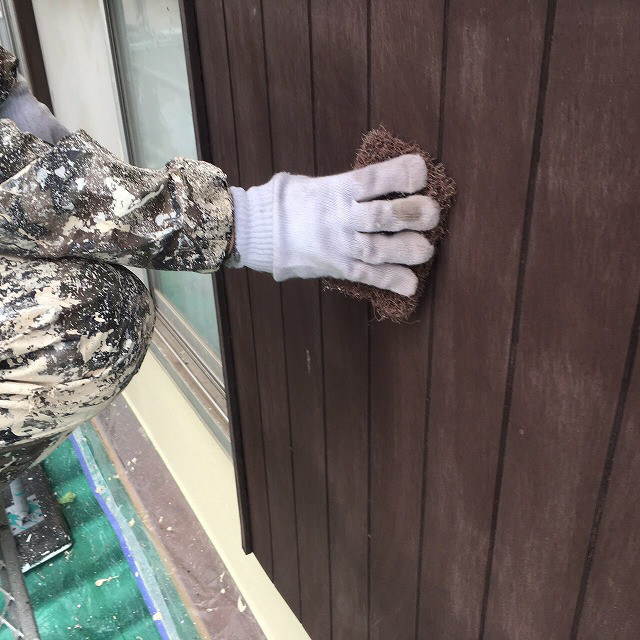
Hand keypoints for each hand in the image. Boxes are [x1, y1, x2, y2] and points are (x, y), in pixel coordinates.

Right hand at [228, 154, 439, 296]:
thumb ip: (343, 184)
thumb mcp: (313, 183)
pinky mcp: (336, 267)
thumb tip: (375, 182)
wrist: (257, 233)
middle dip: (410, 214)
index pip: (371, 179)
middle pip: (380, 216)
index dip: (399, 174)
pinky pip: (365, 276)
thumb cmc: (286, 203)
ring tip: (425, 251)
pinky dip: (389, 281)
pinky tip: (410, 284)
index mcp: (335, 190)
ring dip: (405, 251)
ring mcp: (338, 245)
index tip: (421, 172)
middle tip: (432, 214)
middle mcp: (340, 218)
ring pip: (377, 250)